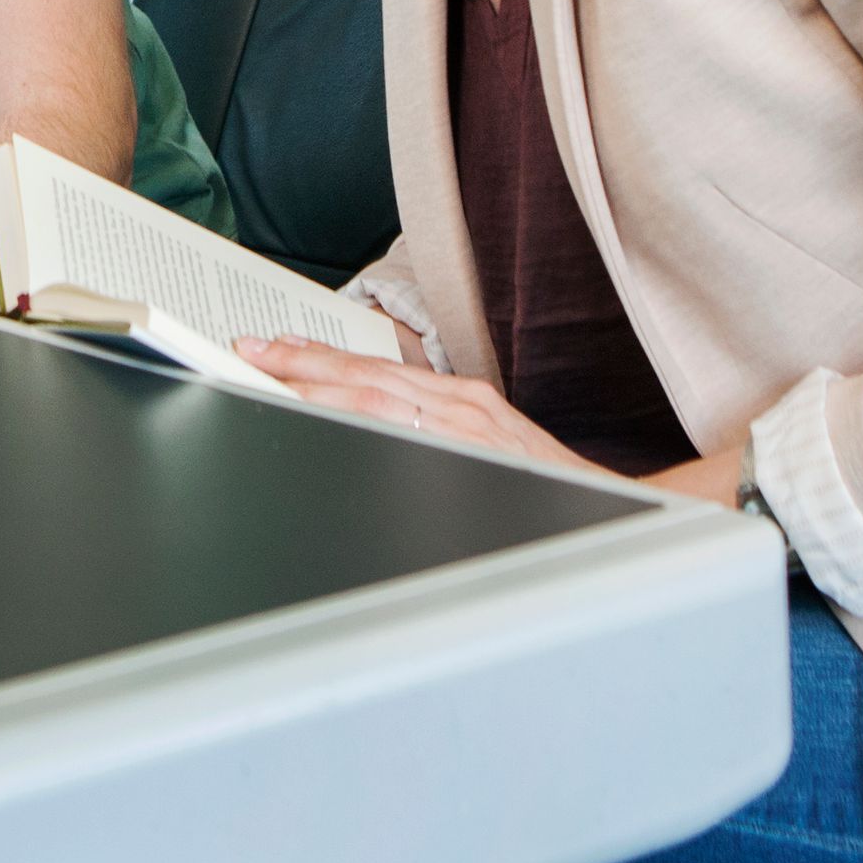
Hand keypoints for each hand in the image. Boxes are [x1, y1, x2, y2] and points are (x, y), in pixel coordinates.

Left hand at [241, 340, 605, 476]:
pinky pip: (406, 434)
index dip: (320, 360)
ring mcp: (467, 432)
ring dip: (315, 387)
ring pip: (375, 400)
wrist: (614, 511)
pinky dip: (361, 420)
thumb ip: (440, 432)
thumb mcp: (492, 446)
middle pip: (365, 379)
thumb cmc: (547, 487)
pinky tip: (324, 414)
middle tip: (247, 354)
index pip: (375, 372)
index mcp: (463, 401)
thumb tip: (377, 431)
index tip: (274, 351)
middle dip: (302, 366)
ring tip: (267, 377)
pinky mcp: (477, 454)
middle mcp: (462, 408)